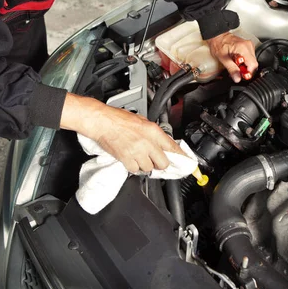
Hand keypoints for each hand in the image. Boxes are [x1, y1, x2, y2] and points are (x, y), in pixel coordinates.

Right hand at [60, 93, 183, 173]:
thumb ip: (152, 132)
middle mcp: (147, 143)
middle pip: (163, 163)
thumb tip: (161, 142)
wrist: (102, 122)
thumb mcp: (141, 120)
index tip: (185, 163)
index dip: (180, 157)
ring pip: (148, 168)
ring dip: (145, 165)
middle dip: (160, 163)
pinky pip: (135, 170)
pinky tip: (131, 160)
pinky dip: (134, 167)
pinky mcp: (126, 160)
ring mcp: (137, 152)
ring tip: (139, 157)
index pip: (173, 147)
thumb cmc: (118, 118)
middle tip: (156, 160)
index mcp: (153, 131)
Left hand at [207, 32, 257, 82]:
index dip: (248, 72)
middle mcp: (249, 46)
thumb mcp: (223, 59)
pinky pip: (250, 58)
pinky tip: (237, 61)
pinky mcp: (248, 47)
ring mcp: (249, 46)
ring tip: (235, 64)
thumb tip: (237, 78)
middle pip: (253, 64)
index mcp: (243, 48)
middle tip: (235, 70)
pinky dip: (244, 62)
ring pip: (252, 62)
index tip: (241, 75)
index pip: (253, 65)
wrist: (217, 36)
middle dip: (245, 70)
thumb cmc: (218, 44)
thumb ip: (231, 69)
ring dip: (244, 66)